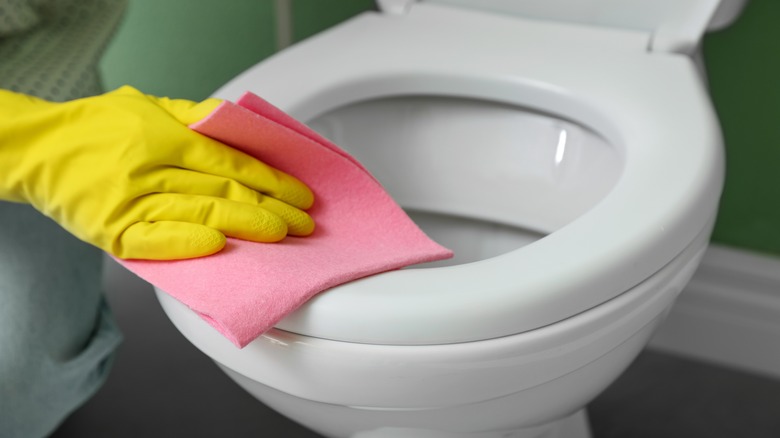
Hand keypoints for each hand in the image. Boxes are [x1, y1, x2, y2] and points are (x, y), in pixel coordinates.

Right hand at [0, 86, 313, 259]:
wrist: (36, 151)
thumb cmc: (97, 127)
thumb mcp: (148, 106)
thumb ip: (194, 118)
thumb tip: (240, 128)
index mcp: (164, 137)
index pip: (231, 163)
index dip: (270, 180)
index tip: (300, 193)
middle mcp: (151, 168)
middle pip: (225, 192)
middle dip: (272, 208)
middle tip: (304, 222)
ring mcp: (131, 202)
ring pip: (201, 215)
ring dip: (246, 227)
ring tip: (281, 236)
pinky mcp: (112, 232)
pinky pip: (155, 242)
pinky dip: (188, 245)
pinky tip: (221, 249)